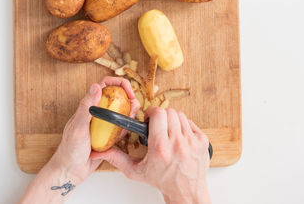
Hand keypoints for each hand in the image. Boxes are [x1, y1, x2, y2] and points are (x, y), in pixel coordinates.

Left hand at [18, 76, 139, 202]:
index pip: (105, 84)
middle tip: (133, 107)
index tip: (128, 91)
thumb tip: (96, 86)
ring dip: (129, 112)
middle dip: (129, 98)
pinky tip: (122, 135)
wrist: (71, 170)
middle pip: (118, 95)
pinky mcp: (109, 133)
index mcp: (89, 105)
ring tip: (128, 121)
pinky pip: (122, 126)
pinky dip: (126, 127)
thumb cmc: (70, 149)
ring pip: (122, 110)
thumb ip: (87, 106)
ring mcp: (104, 122)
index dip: (119, 83)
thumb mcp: (78, 126)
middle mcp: (98, 110)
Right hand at [92, 107, 210, 203]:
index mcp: (161, 149)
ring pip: (181, 115)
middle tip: (157, 124)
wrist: (186, 192)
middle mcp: (178, 144)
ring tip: (167, 130)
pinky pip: (191, 123)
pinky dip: (184, 126)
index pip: (158, 114)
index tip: (149, 117)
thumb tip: (101, 152)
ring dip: (172, 119)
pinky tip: (178, 136)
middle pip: (169, 112)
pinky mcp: (202, 141)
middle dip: (161, 115)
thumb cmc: (162, 181)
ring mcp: (192, 142)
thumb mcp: (136, 172)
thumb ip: (117, 159)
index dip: (151, 112)